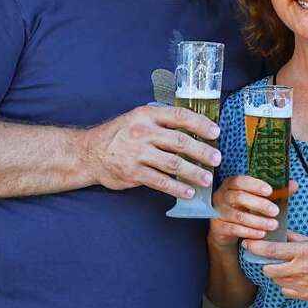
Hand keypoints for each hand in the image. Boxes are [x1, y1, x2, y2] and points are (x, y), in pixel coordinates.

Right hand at [81, 103, 220, 198]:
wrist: (90, 152)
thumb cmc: (119, 134)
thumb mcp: (138, 118)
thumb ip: (161, 121)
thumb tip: (194, 128)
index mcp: (147, 115)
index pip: (179, 116)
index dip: (200, 124)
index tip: (216, 132)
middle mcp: (143, 133)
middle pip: (180, 142)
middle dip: (202, 151)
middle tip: (217, 158)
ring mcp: (138, 154)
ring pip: (173, 163)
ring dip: (193, 172)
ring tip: (207, 178)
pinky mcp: (133, 173)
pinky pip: (160, 181)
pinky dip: (176, 188)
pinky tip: (188, 192)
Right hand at [210, 176, 297, 250]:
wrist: (226, 229)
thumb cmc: (244, 208)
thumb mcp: (258, 198)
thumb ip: (275, 192)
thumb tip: (294, 184)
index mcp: (231, 184)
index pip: (241, 180)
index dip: (255, 185)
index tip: (270, 191)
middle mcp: (222, 196)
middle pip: (239, 197)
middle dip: (259, 204)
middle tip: (276, 211)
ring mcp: (218, 212)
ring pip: (238, 215)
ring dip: (257, 221)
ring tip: (273, 225)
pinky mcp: (218, 227)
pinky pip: (234, 229)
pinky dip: (249, 232)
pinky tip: (261, 234)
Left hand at [243, 231, 307, 301]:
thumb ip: (296, 238)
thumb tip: (281, 233)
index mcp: (302, 252)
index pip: (271, 250)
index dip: (255, 246)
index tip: (246, 243)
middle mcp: (300, 269)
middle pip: (268, 268)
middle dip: (265, 262)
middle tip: (268, 257)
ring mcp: (302, 285)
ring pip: (276, 280)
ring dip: (275, 273)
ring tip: (284, 266)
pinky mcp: (306, 296)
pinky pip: (286, 291)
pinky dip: (285, 284)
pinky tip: (294, 278)